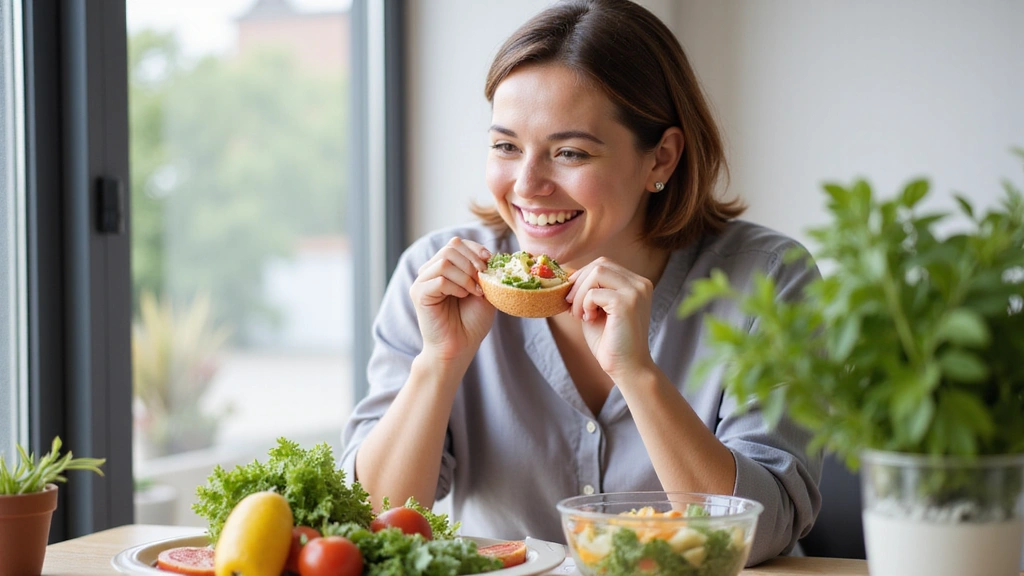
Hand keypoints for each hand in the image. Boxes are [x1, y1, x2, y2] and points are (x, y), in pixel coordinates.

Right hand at [409, 237, 495, 361]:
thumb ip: (483, 271)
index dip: (475, 249)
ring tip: (474, 292)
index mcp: (446, 267)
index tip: (489, 262)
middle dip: (472, 262)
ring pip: (444, 261)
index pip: (457, 243)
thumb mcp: (485, 290)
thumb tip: (489, 254)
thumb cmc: (472, 321)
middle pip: (450, 247)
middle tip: (482, 280)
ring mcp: (423, 281)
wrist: (460, 346)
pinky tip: (462, 297)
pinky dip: (456, 287)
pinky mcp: (418, 293)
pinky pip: (439, 279)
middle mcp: (431, 270)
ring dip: (465, 276)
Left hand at [566, 257, 655, 378]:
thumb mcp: (597, 308)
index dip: (582, 276)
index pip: (604, 264)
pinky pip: (594, 292)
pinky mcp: (626, 303)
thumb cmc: (610, 341)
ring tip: (580, 314)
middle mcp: (640, 284)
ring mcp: (635, 292)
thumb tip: (567, 274)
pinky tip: (589, 319)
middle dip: (578, 283)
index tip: (572, 297)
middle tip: (571, 306)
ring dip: (580, 294)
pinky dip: (584, 304)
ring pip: (597, 272)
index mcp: (636, 284)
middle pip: (600, 264)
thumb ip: (590, 290)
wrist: (626, 367)